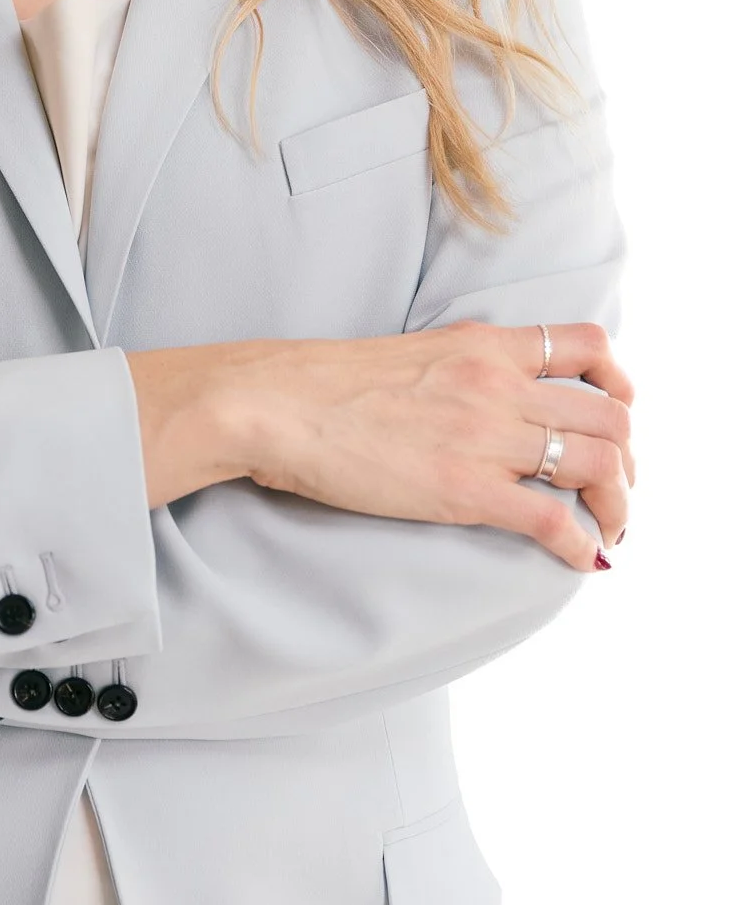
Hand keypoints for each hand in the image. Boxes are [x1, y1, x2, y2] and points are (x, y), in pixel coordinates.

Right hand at [220, 320, 631, 571]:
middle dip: (628, 458)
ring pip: (599, 463)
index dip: (619, 384)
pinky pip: (555, 519)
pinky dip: (582, 544)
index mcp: (482, 345)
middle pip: (610, 414)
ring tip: (609, 529)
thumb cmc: (324, 383)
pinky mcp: (466, 490)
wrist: (276, 402)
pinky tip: (580, 559)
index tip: (617, 414)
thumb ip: (458, 367)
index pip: (586, 346)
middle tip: (615, 489)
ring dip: (619, 504)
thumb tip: (479, 395)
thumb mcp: (411, 352)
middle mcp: (497, 384)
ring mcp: (485, 436)